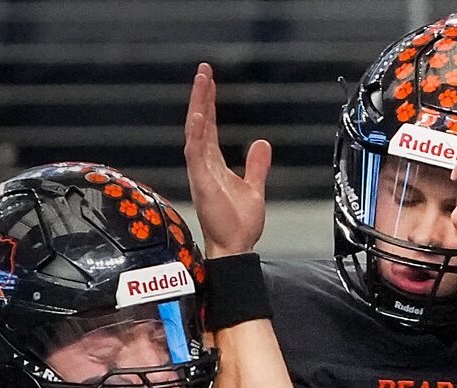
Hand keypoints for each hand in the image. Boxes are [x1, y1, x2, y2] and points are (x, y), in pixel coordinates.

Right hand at [184, 61, 270, 258]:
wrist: (235, 248)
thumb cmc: (239, 225)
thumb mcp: (253, 187)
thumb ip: (256, 165)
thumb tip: (261, 143)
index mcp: (213, 164)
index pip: (210, 127)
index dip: (210, 103)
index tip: (210, 81)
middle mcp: (203, 165)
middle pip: (200, 123)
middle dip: (201, 96)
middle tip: (203, 70)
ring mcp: (200, 173)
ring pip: (195, 132)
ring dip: (198, 106)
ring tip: (201, 81)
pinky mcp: (201, 183)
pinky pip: (195, 154)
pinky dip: (197, 134)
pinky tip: (200, 115)